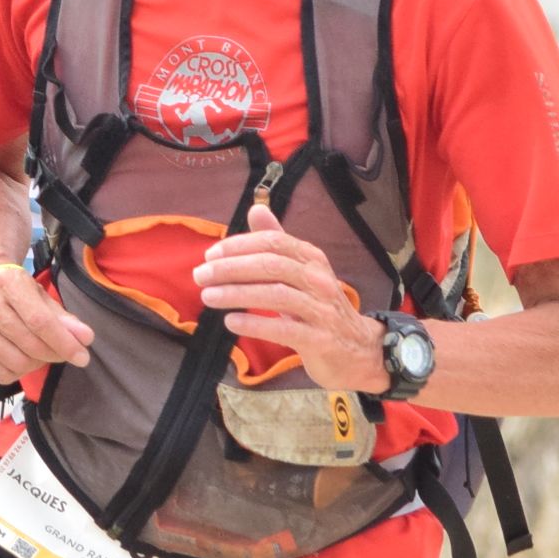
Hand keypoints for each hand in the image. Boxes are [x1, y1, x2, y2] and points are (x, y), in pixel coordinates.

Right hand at [0, 266, 91, 380]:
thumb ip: (65, 319)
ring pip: (17, 364)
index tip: (83, 356)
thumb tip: (85, 338)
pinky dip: (18, 373)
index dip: (64, 342)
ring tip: (39, 352)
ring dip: (36, 364)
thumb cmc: (17, 295)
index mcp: (7, 282)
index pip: (39, 321)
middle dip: (54, 354)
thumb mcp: (42, 298)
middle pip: (30, 345)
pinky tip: (20, 358)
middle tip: (62, 353)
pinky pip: (1, 375)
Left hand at [192, 204, 383, 390]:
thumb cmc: (320, 307)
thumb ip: (277, 241)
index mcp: (312, 258)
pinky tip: (231, 322)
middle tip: (200, 275)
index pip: (273, 242)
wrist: (358, 349)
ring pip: (275, 295)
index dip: (239, 246)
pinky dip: (255, 323)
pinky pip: (284, 329)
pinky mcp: (320, 339)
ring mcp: (322, 309)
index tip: (209, 255)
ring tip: (208, 297)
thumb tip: (255, 208)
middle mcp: (319, 279)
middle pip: (271, 266)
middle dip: (231, 268)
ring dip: (237, 294)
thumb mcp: (301, 271)